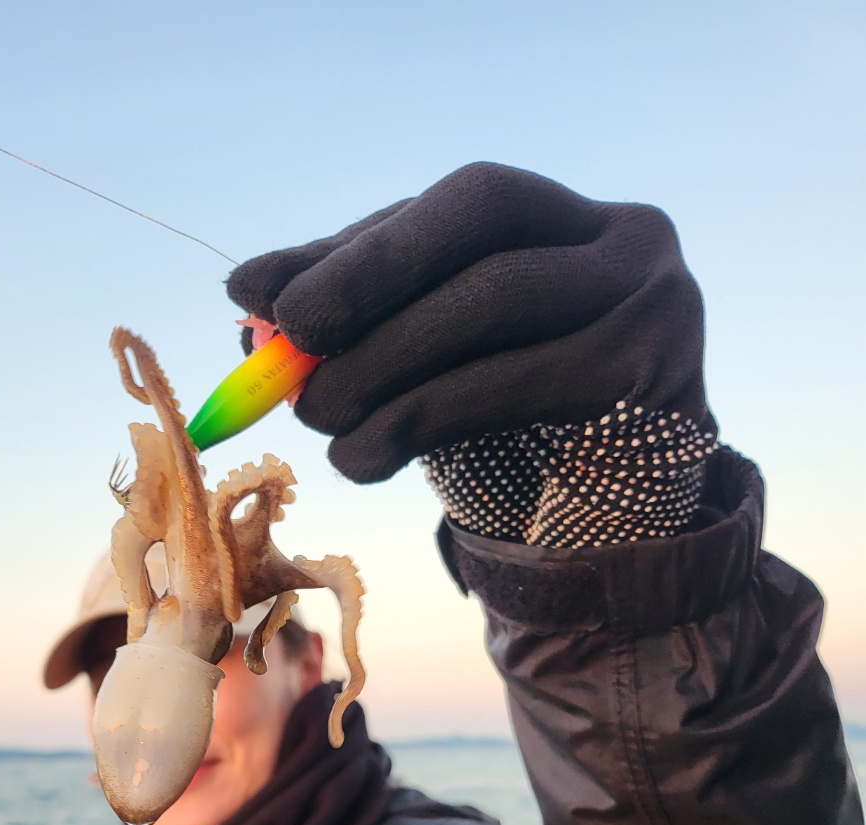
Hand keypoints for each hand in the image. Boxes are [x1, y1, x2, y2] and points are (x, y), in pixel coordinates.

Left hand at [228, 164, 716, 545]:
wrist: (612, 539)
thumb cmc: (515, 435)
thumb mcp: (439, 361)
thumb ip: (362, 317)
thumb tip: (247, 290)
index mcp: (578, 221)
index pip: (467, 204)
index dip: (361, 244)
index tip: (258, 291)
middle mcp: (633, 243)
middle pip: (483, 230)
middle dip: (367, 285)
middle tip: (287, 350)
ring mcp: (657, 310)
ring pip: (494, 303)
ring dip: (383, 361)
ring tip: (317, 418)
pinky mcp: (654, 387)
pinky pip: (513, 384)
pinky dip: (418, 417)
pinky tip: (361, 459)